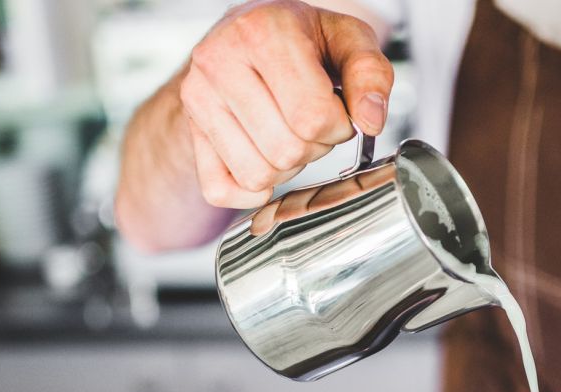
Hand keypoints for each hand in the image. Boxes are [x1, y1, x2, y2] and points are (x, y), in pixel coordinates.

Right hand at [180, 0, 393, 208]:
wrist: (247, 36)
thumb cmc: (302, 40)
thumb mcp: (348, 39)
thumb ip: (370, 74)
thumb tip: (370, 120)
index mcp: (261, 32)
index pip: (312, 117)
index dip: (339, 125)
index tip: (337, 110)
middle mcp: (218, 61)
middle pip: (286, 150)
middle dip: (315, 146)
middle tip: (313, 122)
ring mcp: (197, 98)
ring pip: (257, 175)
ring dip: (287, 167)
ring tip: (289, 132)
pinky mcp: (190, 131)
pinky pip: (221, 190)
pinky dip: (252, 189)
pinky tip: (266, 157)